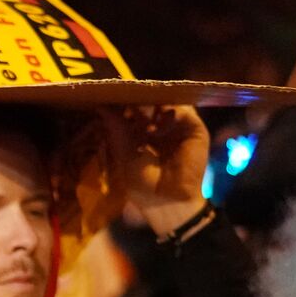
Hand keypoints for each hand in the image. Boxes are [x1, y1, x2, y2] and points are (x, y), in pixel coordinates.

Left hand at [99, 105, 210, 236]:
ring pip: (166, 106)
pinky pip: (184, 111)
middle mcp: (160, 130)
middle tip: (126, 95)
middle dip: (138, 101)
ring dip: (153, 104)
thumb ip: (117, 130)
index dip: (123, 107)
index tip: (110, 97)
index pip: (133, 115)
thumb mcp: (126, 155)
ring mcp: (177, 128)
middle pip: (149, 107)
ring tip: (141, 108)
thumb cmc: (144, 184)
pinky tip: (158, 121)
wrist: (168, 200)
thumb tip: (102, 107)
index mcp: (141, 137)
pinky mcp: (194, 129)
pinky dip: (171, 110)